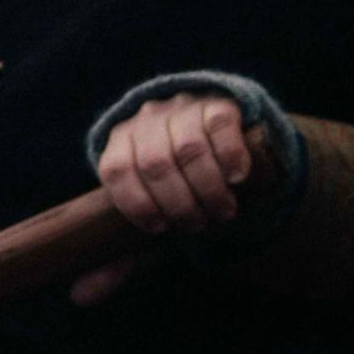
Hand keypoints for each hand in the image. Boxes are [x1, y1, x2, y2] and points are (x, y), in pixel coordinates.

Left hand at [92, 91, 252, 235]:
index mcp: (122, 137)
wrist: (210, 120)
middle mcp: (148, 118)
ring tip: (222, 211)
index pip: (117, 170)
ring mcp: (181, 107)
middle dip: (179, 204)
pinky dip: (230, 157)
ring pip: (189, 149)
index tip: (159, 228)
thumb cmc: (177, 166)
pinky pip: (220, 127)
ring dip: (208, 189)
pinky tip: (236, 179)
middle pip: (156, 164)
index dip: (137, 204)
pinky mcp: (217, 103)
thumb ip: (145, 203)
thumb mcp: (152, 180)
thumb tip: (135, 251)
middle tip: (199, 224)